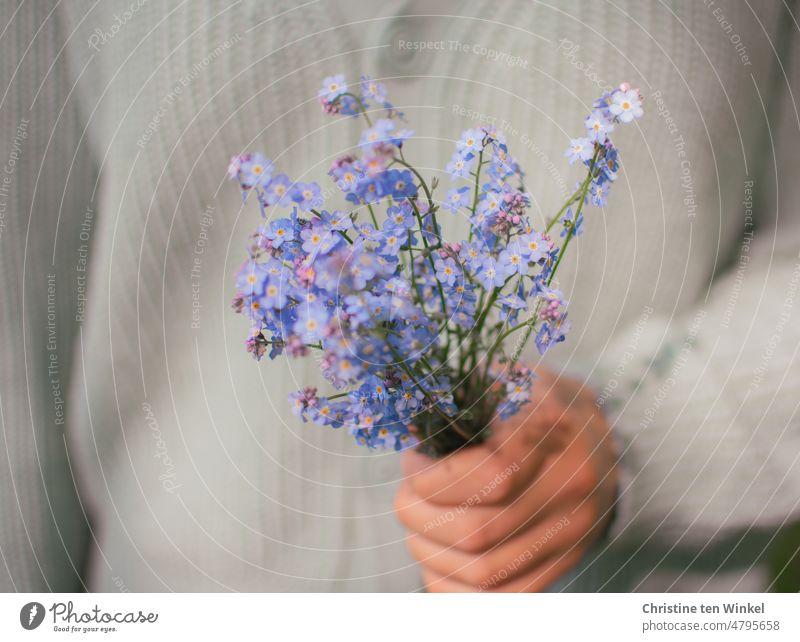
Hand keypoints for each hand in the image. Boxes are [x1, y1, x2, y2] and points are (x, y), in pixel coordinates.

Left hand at [395, 368, 617, 591]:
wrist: (604, 441)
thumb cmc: (539, 403)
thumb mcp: (508, 378)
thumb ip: (462, 395)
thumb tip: (409, 429)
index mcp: (554, 433)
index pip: (491, 475)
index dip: (435, 478)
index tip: (414, 462)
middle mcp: (569, 489)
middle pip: (478, 530)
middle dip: (420, 516)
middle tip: (406, 495)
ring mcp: (570, 533)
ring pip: (485, 571)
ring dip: (430, 552)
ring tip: (416, 524)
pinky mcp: (564, 563)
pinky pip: (503, 598)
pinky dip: (455, 587)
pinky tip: (435, 559)